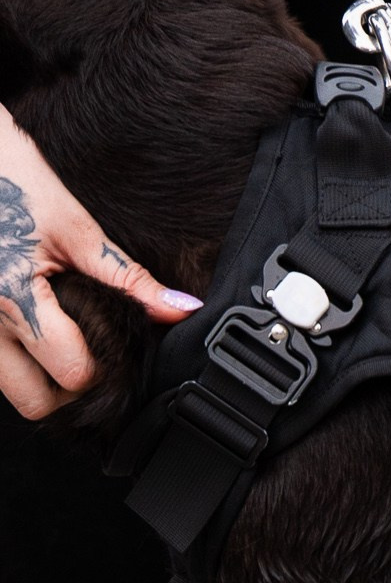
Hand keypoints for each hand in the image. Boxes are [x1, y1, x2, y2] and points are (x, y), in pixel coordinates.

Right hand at [0, 104, 198, 419]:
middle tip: (86, 352)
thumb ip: (127, 278)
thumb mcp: (76, 227)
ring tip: (58, 337)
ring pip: (6, 390)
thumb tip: (181, 310)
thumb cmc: (13, 178)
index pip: (72, 373)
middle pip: (34, 404)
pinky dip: (13, 359)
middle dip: (68, 388)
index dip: (103, 366)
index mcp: (12, 297)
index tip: (114, 343)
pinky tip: (31, 328)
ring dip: (37, 377)